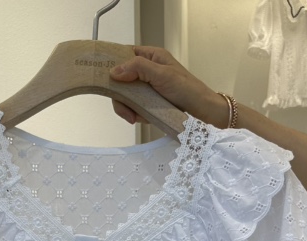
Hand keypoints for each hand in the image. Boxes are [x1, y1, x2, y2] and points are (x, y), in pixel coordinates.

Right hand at [110, 46, 227, 126]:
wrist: (201, 112)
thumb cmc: (187, 89)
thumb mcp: (162, 75)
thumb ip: (138, 69)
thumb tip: (114, 71)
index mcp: (152, 57)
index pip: (125, 55)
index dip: (113, 64)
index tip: (104, 77)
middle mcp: (147, 71)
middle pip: (121, 80)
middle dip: (120, 96)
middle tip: (124, 109)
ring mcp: (147, 88)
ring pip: (125, 96)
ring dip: (126, 108)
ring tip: (133, 118)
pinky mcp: (148, 103)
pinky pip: (134, 107)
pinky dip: (134, 114)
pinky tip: (140, 119)